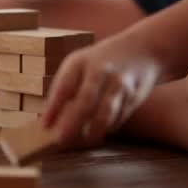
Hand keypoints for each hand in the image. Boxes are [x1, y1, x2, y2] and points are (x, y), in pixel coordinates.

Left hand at [42, 33, 161, 145]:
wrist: (143, 48)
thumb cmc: (102, 61)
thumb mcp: (81, 63)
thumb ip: (67, 87)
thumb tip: (52, 120)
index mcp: (81, 62)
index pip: (64, 86)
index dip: (54, 107)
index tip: (45, 125)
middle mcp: (101, 71)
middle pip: (85, 100)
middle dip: (72, 122)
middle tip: (62, 140)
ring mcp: (119, 83)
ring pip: (106, 112)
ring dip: (94, 129)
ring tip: (85, 138)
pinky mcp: (134, 95)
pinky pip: (119, 117)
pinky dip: (110, 126)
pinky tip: (103, 131)